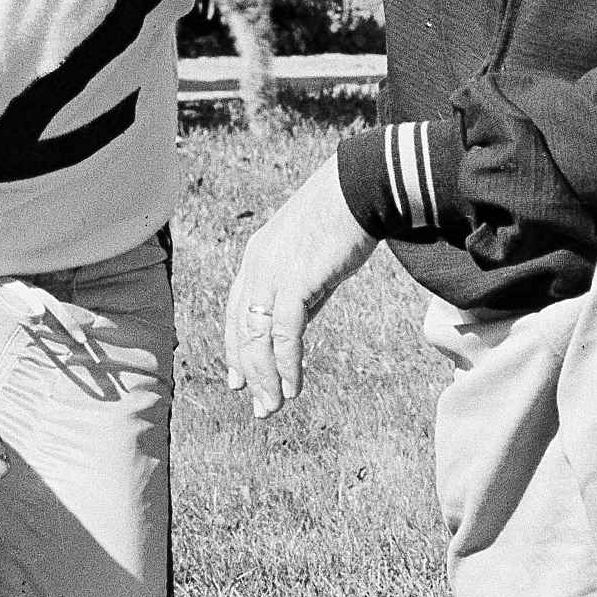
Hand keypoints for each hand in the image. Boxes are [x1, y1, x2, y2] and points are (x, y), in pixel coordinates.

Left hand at [225, 159, 376, 418]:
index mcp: (257, 257)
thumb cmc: (343, 218)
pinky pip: (284, 334)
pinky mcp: (294, 281)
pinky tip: (291, 388)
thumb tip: (297, 322)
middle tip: (259, 406)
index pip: (236, 312)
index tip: (240, 380)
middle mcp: (256, 267)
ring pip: (258, 338)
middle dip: (250, 373)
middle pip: (243, 331)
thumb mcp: (313, 259)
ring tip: (273, 406)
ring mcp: (272, 274)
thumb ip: (301, 291)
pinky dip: (286, 365)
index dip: (236, 349)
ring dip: (265, 378)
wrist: (360, 189)